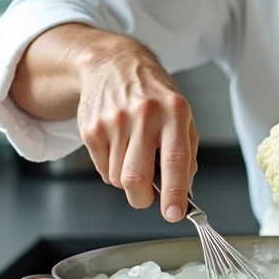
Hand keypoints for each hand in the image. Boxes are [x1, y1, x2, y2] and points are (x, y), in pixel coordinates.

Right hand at [76, 39, 197, 221]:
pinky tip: (118, 146)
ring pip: (118, 179)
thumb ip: (187, 154)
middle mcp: (144, 115)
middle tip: (148, 196)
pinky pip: (102, 170)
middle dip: (142, 198)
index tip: (175, 214)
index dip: (175, 192)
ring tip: (134, 156)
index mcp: (174, 112)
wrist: (115, 64)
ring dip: (127, 180)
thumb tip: (184, 193)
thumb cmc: (154, 94)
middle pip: (136, 178)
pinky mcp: (91, 128)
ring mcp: (114, 121)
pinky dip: (112, 169)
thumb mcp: (182, 115)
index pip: (175, 159)